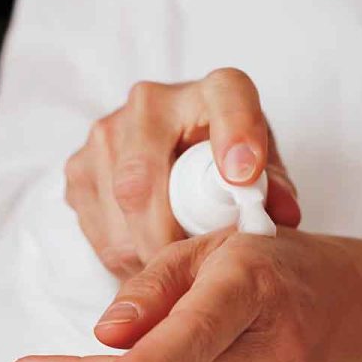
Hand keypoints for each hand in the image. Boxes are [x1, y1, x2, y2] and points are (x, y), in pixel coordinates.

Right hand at [65, 68, 300, 276]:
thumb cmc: (228, 164)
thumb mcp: (263, 173)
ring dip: (146, 251)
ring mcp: (107, 132)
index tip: (243, 176)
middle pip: (145, 178)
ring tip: (174, 268)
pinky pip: (97, 227)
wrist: (174, 153)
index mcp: (215, 91)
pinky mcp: (79, 167)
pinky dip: (125, 255)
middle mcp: (152, 102)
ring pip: (118, 208)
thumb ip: (275, 190)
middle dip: (168, 236)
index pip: (227, 99)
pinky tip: (149, 257)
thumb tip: (283, 214)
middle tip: (191, 270)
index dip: (235, 135)